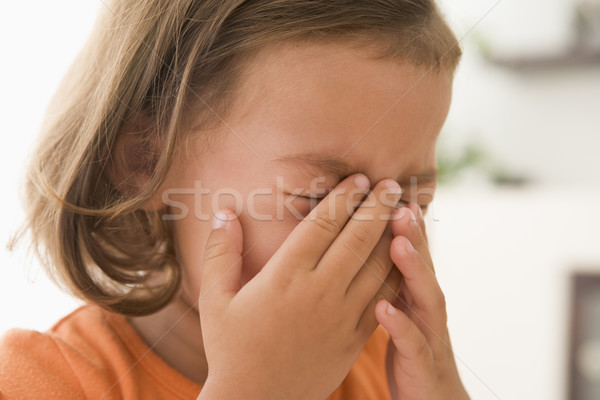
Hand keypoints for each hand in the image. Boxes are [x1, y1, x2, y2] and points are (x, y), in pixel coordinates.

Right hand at [198, 175, 402, 399]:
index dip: (344, 197)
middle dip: (377, 207)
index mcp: (284, 277)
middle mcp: (318, 291)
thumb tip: (222, 212)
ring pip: (376, 266)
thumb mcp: (215, 300)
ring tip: (404, 212)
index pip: (323, 224)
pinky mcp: (355, 337)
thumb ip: (219, 253)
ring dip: (393, 235)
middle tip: (391, 183)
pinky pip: (382, 298)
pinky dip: (395, 273)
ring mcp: (341, 316)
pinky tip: (401, 257)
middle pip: (356, 238)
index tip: (360, 179)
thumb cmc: (231, 349)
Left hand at [375, 204, 469, 399]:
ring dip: (413, 269)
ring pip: (426, 296)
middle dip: (412, 234)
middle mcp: (427, 306)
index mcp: (415, 291)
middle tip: (397, 205)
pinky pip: (413, 341)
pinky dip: (400, 324)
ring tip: (397, 244)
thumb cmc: (408, 345)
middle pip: (421, 265)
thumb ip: (389, 276)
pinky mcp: (422, 362)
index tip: (386, 191)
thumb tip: (368, 241)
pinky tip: (382, 308)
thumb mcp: (399, 305)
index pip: (410, 251)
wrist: (430, 397)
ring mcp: (429, 333)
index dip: (401, 223)